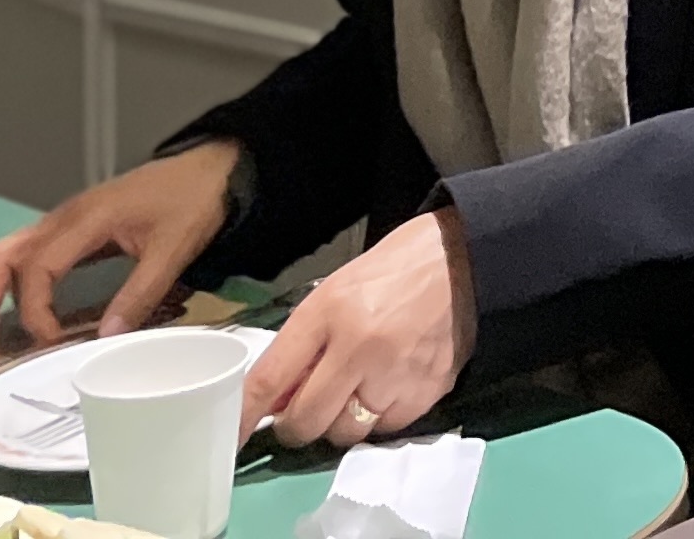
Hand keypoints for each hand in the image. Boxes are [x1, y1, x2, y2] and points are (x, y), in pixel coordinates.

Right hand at [0, 140, 240, 357]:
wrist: (210, 169)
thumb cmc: (192, 202)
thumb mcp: (173, 250)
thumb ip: (140, 293)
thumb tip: (104, 340)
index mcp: (87, 218)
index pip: (38, 268)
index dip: (36, 312)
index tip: (51, 343)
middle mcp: (64, 217)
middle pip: (1, 255)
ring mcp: (65, 220)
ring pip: (9, 254)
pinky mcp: (73, 228)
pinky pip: (30, 256)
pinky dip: (16, 287)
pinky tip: (26, 318)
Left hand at [238, 207, 476, 449]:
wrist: (463, 257)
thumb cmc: (390, 271)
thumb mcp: (334, 292)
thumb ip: (303, 346)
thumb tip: (273, 399)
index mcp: (330, 312)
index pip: (271, 379)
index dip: (243, 416)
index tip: (230, 436)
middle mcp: (361, 347)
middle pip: (306, 421)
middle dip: (296, 425)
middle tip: (301, 411)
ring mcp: (397, 374)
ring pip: (346, 433)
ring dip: (339, 422)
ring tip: (352, 392)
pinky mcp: (428, 391)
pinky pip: (386, 430)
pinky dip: (378, 418)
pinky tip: (386, 388)